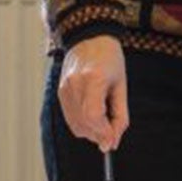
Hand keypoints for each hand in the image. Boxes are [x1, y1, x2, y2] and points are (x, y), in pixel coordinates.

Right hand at [58, 35, 128, 150]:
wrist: (89, 37)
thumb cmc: (110, 59)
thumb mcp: (121, 85)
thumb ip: (119, 116)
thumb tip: (112, 143)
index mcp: (93, 78)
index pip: (94, 116)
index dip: (104, 132)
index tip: (113, 140)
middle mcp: (75, 84)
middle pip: (84, 124)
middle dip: (99, 135)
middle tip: (112, 132)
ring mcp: (64, 88)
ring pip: (76, 125)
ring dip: (92, 132)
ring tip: (104, 121)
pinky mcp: (60, 92)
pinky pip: (71, 118)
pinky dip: (83, 124)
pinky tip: (94, 116)